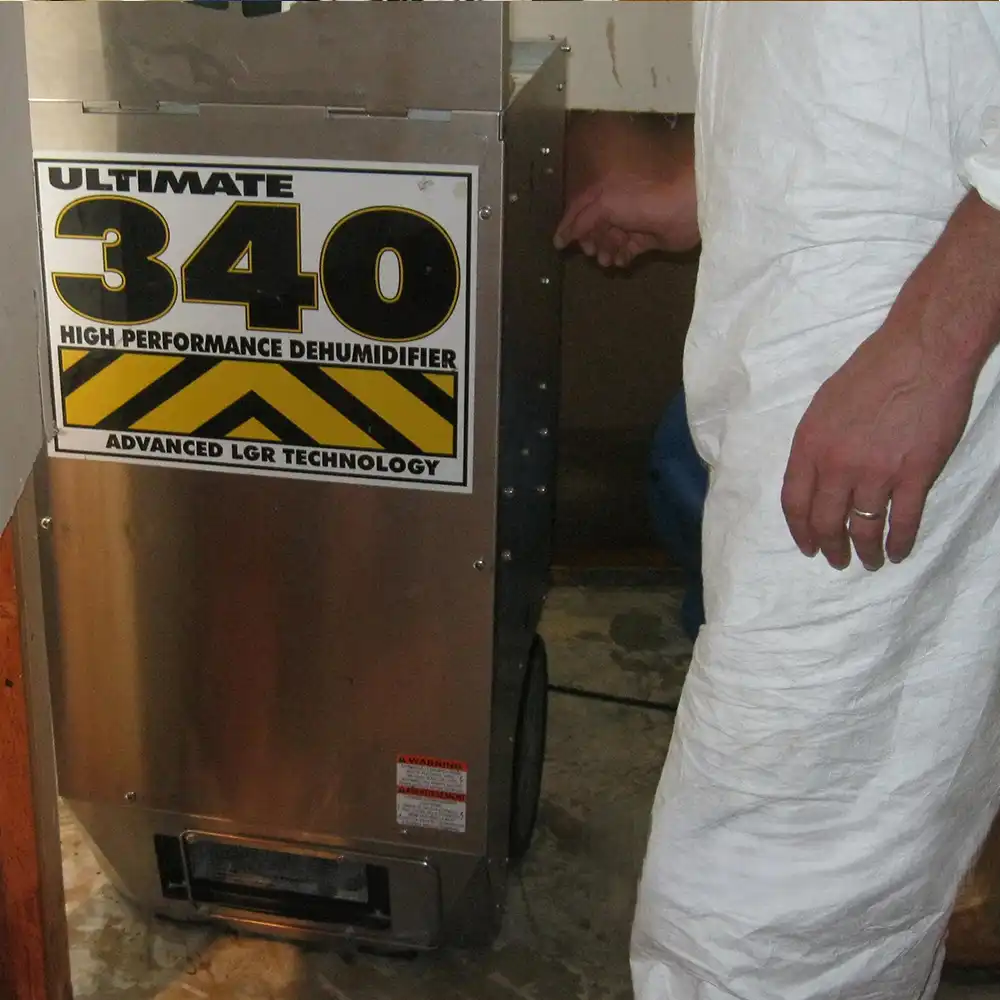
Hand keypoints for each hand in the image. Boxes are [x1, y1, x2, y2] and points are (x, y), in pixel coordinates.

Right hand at [554, 113, 698, 266]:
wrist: (683, 208)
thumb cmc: (641, 200)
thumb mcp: (604, 205)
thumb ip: (582, 221)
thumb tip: (562, 238)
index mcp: (605, 190)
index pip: (579, 208)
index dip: (568, 226)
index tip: (559, 245)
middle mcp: (617, 205)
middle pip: (594, 227)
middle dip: (590, 241)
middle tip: (590, 252)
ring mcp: (633, 222)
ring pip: (610, 240)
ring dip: (605, 251)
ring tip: (606, 261)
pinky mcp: (647, 238)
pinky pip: (628, 250)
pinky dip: (622, 257)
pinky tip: (621, 262)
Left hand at [781, 320, 977, 571]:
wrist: (921, 353)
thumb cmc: (871, 372)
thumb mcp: (823, 406)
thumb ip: (815, 445)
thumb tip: (814, 476)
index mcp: (810, 446)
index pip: (794, 503)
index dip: (800, 531)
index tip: (807, 547)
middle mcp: (837, 464)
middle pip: (826, 522)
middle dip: (830, 548)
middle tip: (836, 560)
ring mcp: (876, 472)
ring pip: (864, 528)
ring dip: (865, 551)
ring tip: (867, 561)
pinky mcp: (915, 475)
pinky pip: (904, 521)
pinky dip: (900, 543)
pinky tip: (898, 552)